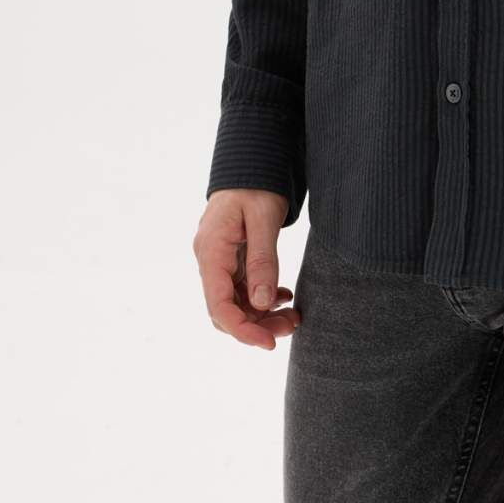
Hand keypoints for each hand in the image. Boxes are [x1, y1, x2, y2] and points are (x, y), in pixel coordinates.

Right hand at [193, 189, 300, 349]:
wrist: (252, 159)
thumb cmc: (257, 183)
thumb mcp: (264, 219)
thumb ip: (262, 260)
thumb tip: (261, 304)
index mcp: (211, 252)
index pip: (219, 306)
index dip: (242, 330)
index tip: (269, 343)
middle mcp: (210, 260)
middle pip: (227, 310)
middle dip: (257, 325)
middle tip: (291, 327)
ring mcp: (220, 260)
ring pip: (237, 302)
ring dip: (262, 315)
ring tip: (293, 316)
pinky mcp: (232, 258)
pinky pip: (244, 288)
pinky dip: (263, 298)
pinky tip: (284, 298)